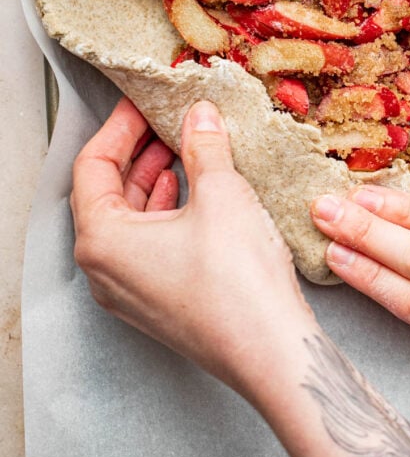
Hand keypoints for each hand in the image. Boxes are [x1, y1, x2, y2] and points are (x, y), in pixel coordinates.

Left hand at [71, 98, 313, 397]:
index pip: (92, 166)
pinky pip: (145, 248)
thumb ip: (204, 146)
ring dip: (150, 182)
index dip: (119, 127)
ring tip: (180, 151)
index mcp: (101, 239)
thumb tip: (200, 115)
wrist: (270, 352)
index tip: (143, 104)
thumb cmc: (238, 281)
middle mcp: (103, 270)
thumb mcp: (222, 194)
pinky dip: (162, 214)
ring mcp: (128, 293)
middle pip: (104, 195)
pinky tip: (191, 195)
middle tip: (162, 121)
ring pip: (126, 223)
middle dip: (135, 153)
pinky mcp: (156, 305)